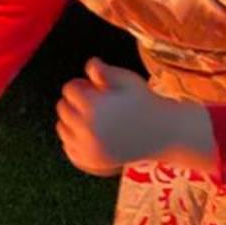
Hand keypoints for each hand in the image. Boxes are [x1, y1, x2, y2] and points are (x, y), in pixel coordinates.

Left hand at [55, 58, 180, 174]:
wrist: (163, 133)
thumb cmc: (145, 102)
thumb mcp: (127, 80)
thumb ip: (104, 71)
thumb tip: (90, 64)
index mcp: (95, 107)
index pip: (69, 90)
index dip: (81, 85)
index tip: (93, 87)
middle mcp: (88, 129)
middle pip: (63, 108)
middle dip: (74, 101)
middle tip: (94, 101)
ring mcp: (88, 148)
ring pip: (62, 128)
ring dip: (72, 120)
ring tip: (93, 117)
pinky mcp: (91, 161)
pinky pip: (69, 148)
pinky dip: (74, 140)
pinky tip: (89, 133)